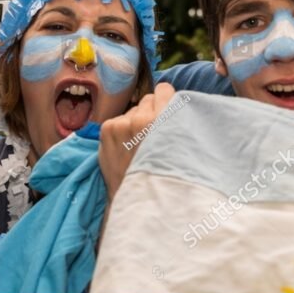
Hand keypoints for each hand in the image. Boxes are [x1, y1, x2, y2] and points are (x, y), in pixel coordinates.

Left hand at [98, 83, 175, 200]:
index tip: (167, 113)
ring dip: (135, 122)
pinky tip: (126, 149)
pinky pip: (118, 120)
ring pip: (132, 110)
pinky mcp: (108, 129)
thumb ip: (181, 123)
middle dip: (151, 112)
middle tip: (154, 134)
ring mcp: (123, 123)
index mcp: (168, 119)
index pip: (164, 89)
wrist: (141, 203)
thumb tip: (179, 104)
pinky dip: (121, 131)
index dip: (167, 102)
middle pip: (147, 99)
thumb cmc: (168, 178)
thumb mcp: (185, 149)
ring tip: (139, 145)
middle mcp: (144, 117)